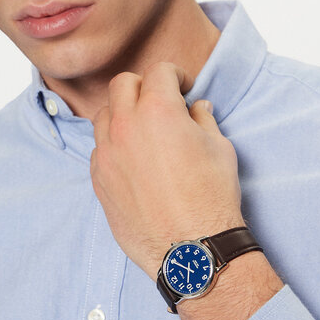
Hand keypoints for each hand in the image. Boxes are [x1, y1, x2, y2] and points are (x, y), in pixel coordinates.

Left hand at [90, 62, 243, 279]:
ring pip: (104, 115)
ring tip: (143, 129)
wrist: (191, 248)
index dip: (174, 74)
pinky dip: (113, 144)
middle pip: (123, 84)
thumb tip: (196, 108)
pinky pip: (99, 148)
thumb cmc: (211, 197)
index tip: (182, 85)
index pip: (158, 71)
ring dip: (123, 113)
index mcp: (158, 109)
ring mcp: (107, 153)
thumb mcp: (220, 148)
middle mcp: (125, 125)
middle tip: (160, 100)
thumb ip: (203, 119)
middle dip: (143, 86)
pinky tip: (133, 158)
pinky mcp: (99, 179)